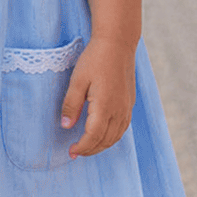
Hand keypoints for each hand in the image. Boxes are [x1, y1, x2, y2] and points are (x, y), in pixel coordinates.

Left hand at [60, 37, 135, 157]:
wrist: (117, 43)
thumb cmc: (95, 59)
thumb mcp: (77, 80)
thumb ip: (71, 105)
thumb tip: (66, 126)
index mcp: (105, 106)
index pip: (93, 136)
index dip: (82, 148)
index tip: (71, 152)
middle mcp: (119, 110)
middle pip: (106, 140)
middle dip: (90, 150)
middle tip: (76, 153)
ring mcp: (127, 107)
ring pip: (116, 136)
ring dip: (102, 145)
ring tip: (87, 147)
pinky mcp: (130, 102)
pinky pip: (123, 128)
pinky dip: (112, 137)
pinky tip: (102, 135)